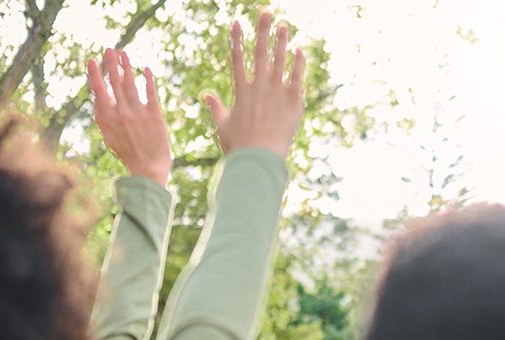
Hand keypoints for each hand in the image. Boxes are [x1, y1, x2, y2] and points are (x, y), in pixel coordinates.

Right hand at [88, 50, 171, 185]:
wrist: (147, 170)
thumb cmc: (128, 154)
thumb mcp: (109, 136)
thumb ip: (104, 116)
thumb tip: (98, 97)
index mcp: (106, 119)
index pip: (98, 91)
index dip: (95, 74)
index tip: (93, 60)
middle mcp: (121, 113)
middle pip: (115, 83)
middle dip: (112, 64)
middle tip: (110, 49)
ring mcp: (138, 113)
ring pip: (131, 84)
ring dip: (127, 67)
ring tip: (124, 54)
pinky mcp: (155, 116)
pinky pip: (151, 92)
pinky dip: (148, 80)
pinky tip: (146, 69)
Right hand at [205, 13, 305, 158]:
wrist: (259, 159)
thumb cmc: (239, 145)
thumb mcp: (222, 125)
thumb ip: (215, 106)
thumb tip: (205, 94)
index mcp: (241, 90)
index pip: (237, 58)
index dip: (237, 39)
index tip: (236, 22)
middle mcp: (259, 86)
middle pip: (261, 52)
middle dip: (263, 30)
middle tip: (266, 12)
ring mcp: (277, 92)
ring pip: (280, 60)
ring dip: (282, 41)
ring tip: (284, 25)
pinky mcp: (293, 101)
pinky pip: (297, 77)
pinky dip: (298, 63)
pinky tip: (299, 50)